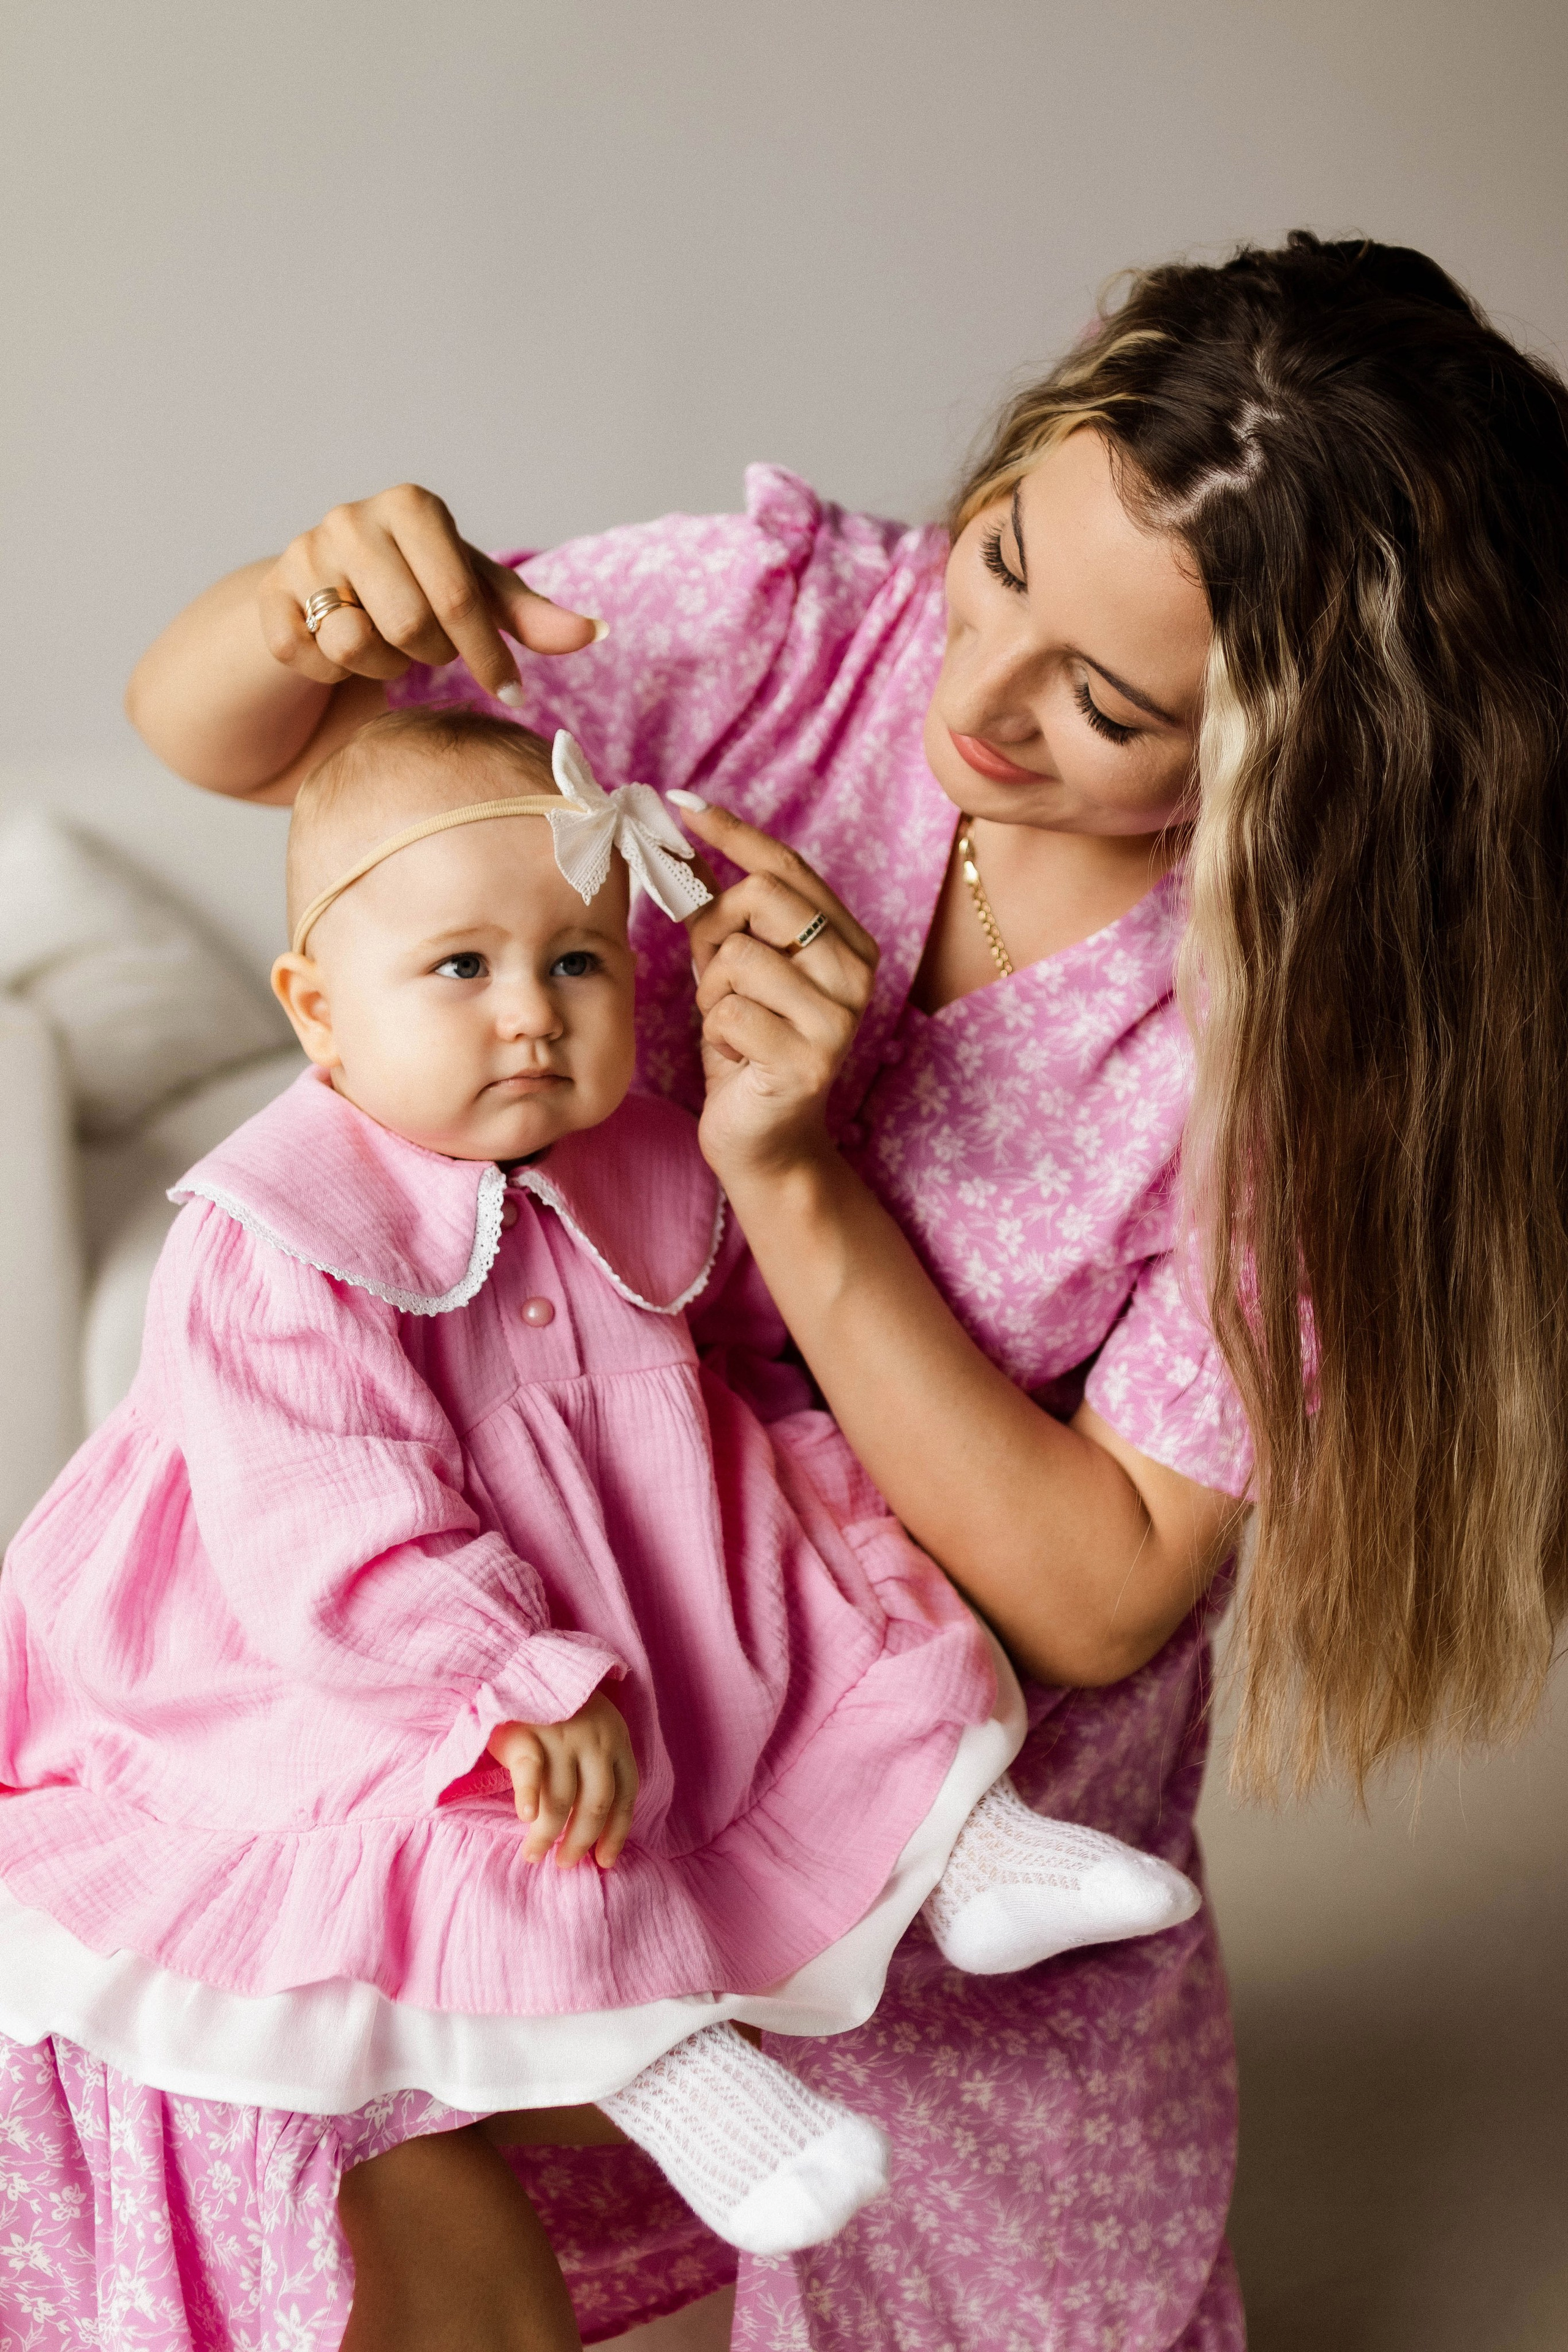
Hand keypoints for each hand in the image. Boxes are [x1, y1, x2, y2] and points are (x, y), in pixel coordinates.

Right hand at [256, 483, 601, 702]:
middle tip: (429, 648)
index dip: (487, 656)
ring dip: (383, 666)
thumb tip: (596, 632)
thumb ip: (532, 615)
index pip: (458, 597)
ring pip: (354, 645)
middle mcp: (351, 517)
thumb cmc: (422, 582)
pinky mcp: (268, 596)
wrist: (333, 581)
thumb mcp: (479, 591)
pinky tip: (342, 648)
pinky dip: (333, 673)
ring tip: (387, 643)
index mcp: (412, 505)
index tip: (510, 692)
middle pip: (409, 627)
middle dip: (430, 656)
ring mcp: (302, 553)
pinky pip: (309, 660)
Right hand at [486, 1693, 637, 1869]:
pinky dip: (530, 1798)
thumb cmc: (555, 1708)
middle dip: (581, 1841)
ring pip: (561, 1799)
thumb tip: (595, 1828)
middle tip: (565, 1863)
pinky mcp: (527, 1732)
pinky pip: (531, 1773)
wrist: (518, 1664)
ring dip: (547, 1835)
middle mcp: (594, 1738)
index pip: (626, 1795)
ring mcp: (561, 1734)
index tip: (604, 1861)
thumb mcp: (591, 1729)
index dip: (617, 1833)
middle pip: (596, 1804)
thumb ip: (597, 1766)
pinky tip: (526, 1819)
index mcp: (616, 1739)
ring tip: (534, 1855)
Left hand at [674, 801, 878, 1181]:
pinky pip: (726, 1012)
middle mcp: (856, 973)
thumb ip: (717, 909)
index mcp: (847, 941)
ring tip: (731, 1027)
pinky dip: (714, 1034)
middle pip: (761, 899)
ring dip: (711, 994)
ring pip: (736, 958)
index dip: (734, 832)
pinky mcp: (809, 1059)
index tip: (684, 804)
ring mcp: (839, 1017)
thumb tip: (679, 839)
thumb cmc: (746, 1045)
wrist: (763, 1139)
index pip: (788, 867)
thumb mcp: (730, 967)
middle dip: (717, 934)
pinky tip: (736, 1058)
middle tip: (716, 977)